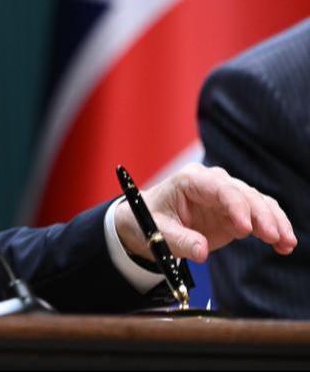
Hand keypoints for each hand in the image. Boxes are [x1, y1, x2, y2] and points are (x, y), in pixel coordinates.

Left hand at [114, 163, 296, 262]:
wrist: (146, 222)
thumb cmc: (148, 221)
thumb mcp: (157, 232)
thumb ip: (179, 240)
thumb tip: (202, 251)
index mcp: (190, 181)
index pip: (220, 188)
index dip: (236, 206)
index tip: (245, 229)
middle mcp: (212, 184)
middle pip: (244, 194)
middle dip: (262, 215)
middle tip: (274, 238)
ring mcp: (227, 197)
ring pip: (258, 203)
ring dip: (274, 222)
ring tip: (286, 243)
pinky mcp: (235, 213)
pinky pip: (260, 216)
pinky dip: (273, 227)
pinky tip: (284, 245)